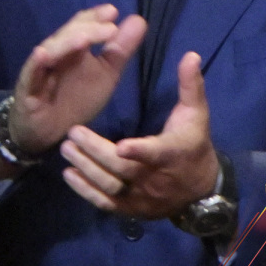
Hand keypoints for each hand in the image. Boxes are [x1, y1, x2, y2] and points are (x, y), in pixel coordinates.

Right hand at [5, 5, 145, 153]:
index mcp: (72, 47)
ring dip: (66, 43)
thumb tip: (139, 19)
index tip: (113, 12)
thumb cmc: (76, 99)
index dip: (95, 17)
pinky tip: (43, 55)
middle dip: (87, 29)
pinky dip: (36, 63)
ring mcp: (39, 69)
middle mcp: (55, 53)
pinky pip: (30, 74)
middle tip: (110, 27)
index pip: (81, 25)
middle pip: (67, 35)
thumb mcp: (106, 73)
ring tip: (84, 39)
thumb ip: (120, 49)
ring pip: (50, 51)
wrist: (49, 131)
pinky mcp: (27, 88)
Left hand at [60, 51, 220, 218]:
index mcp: (174, 154)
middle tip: (73, 132)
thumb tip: (190, 55)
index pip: (157, 154)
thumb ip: (190, 86)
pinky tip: (68, 174)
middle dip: (97, 153)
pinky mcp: (130, 209)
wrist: (200, 190)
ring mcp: (142, 197)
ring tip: (65, 148)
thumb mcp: (197, 115)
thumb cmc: (194, 145)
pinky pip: (106, 204)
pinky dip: (86, 191)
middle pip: (123, 171)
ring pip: (111, 187)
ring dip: (86, 169)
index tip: (121, 145)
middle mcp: (156, 179)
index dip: (140, 152)